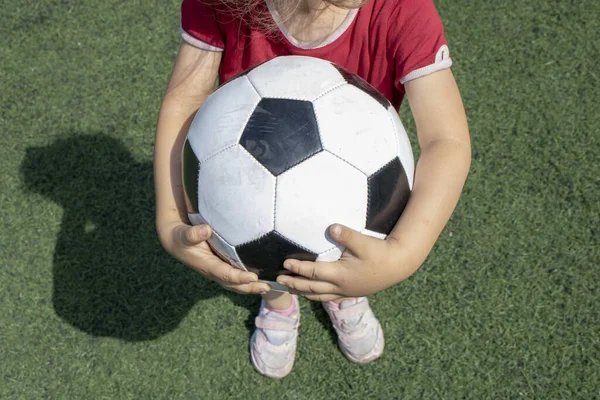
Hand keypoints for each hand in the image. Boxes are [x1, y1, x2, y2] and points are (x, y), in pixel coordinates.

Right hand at [159, 221, 270, 294]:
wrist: (177, 242)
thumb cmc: (182, 237)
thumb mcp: (184, 234)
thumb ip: (193, 233)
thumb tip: (205, 230)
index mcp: (207, 265)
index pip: (225, 274)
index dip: (239, 277)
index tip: (253, 277)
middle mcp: (213, 272)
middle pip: (233, 284)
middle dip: (249, 287)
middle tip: (266, 287)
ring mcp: (218, 271)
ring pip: (235, 284)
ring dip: (250, 287)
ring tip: (267, 288)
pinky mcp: (222, 268)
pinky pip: (236, 278)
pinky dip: (247, 282)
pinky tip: (261, 280)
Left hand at [276, 224, 412, 300]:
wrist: (398, 266)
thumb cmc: (380, 252)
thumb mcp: (363, 242)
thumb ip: (346, 235)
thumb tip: (331, 227)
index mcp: (340, 274)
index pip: (312, 272)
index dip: (297, 268)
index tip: (284, 263)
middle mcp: (340, 286)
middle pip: (311, 288)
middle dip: (294, 283)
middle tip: (278, 280)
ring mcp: (346, 292)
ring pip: (319, 296)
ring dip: (303, 292)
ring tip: (290, 288)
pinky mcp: (351, 293)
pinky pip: (329, 298)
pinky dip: (317, 296)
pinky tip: (312, 294)